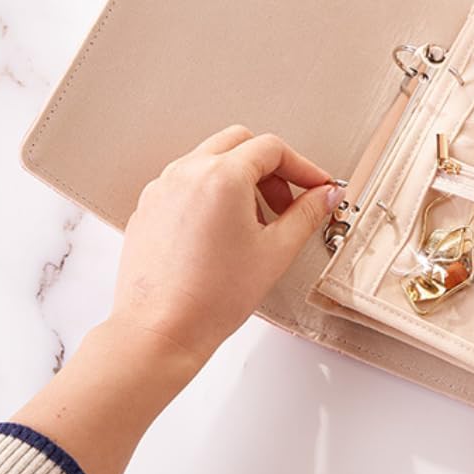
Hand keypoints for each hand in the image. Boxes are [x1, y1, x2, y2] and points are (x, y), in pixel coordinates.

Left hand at [111, 125, 342, 367]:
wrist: (161, 330)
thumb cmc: (211, 298)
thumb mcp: (276, 252)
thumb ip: (307, 214)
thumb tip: (324, 195)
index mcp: (222, 176)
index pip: (272, 148)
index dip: (302, 167)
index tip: (315, 187)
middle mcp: (188, 172)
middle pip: (240, 143)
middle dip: (271, 167)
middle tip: (286, 202)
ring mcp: (163, 187)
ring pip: (211, 159)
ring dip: (241, 178)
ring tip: (255, 222)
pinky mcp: (150, 206)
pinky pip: (188, 182)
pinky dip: (212, 192)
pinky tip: (224, 231)